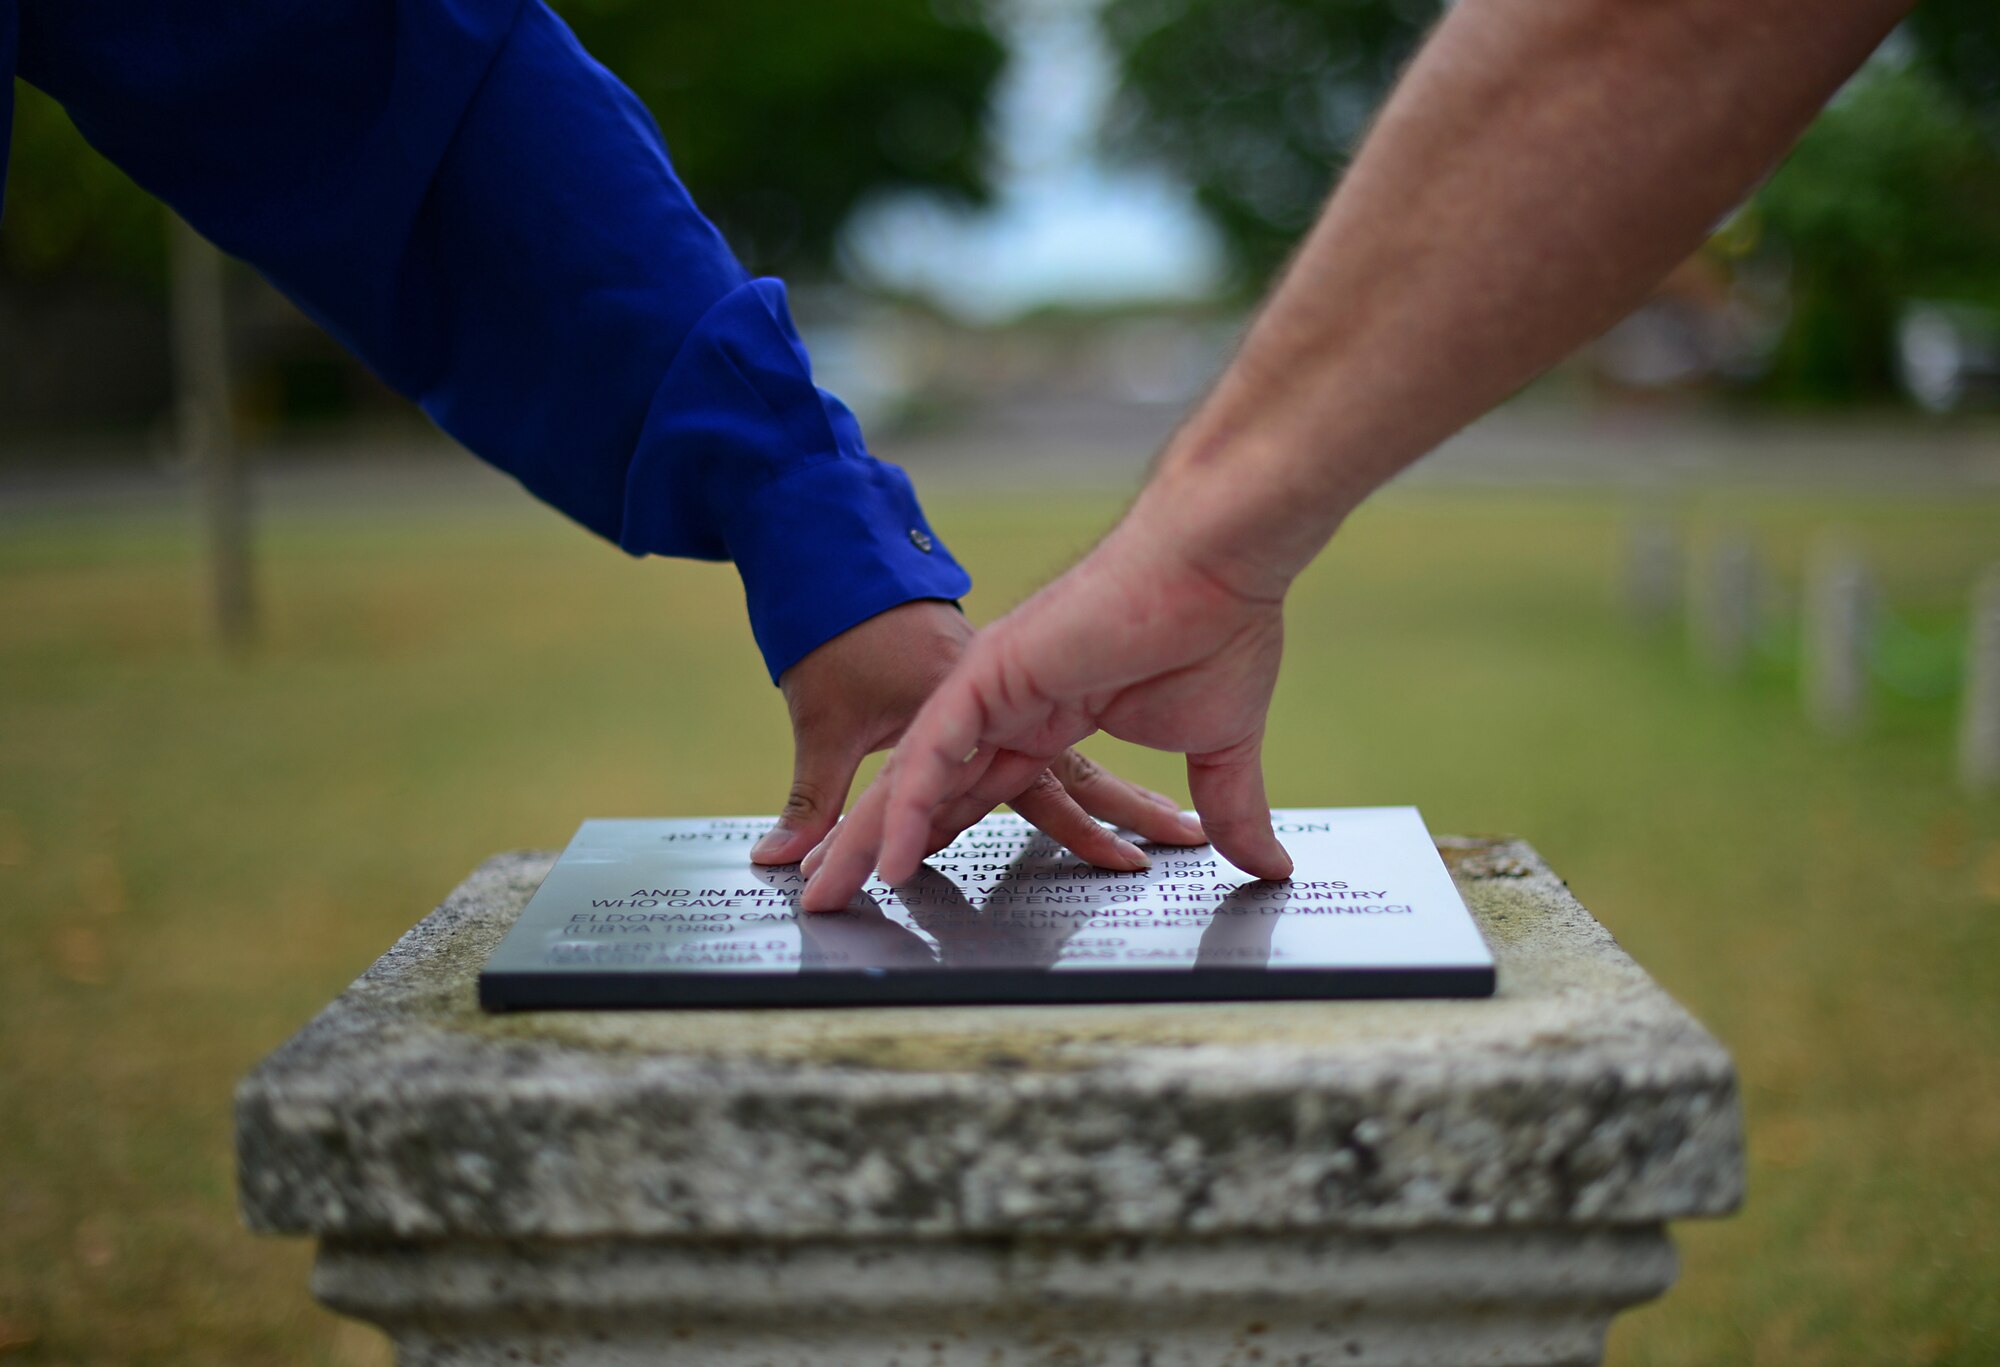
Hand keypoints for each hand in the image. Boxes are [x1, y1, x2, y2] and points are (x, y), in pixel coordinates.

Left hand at [800, 512, 1293, 911]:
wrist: (1223, 563)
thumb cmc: (1222, 629)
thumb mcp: (1220, 751)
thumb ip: (1229, 811)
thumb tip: (1270, 864)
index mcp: (1051, 719)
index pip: (981, 793)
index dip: (941, 838)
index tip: (908, 884)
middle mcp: (1010, 705)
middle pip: (928, 791)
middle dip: (877, 847)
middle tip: (830, 899)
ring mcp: (996, 687)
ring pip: (916, 774)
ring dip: (870, 835)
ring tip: (828, 892)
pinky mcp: (994, 672)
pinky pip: (939, 750)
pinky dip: (913, 804)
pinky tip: (890, 854)